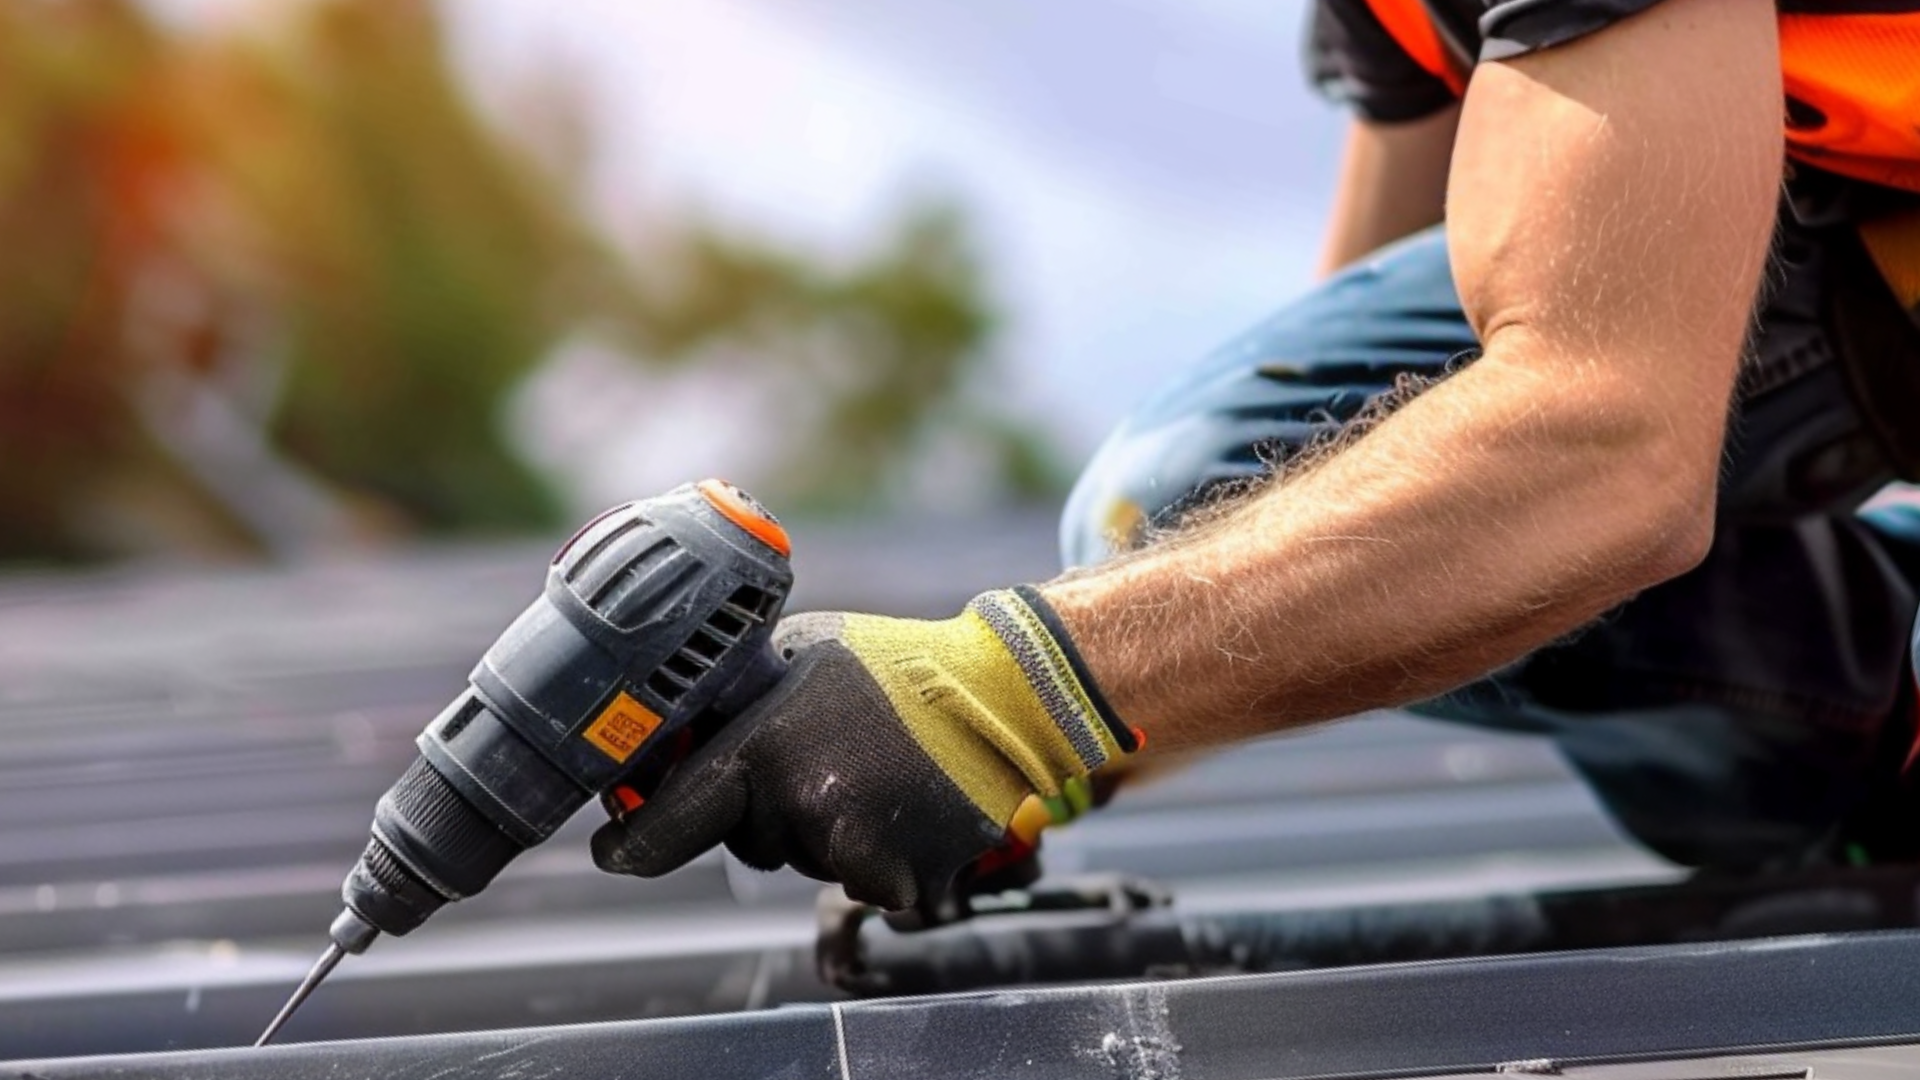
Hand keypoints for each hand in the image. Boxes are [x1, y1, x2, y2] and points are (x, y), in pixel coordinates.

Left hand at [590, 587, 1137, 910]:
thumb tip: (678, 736)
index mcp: (763, 748)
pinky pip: (863, 886)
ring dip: (827, 833)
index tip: (613, 850)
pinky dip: (879, 860)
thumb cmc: (894, 667)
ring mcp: (853, 847)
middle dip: (771, 813)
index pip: (670, 822)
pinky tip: (904, 808)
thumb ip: (739, 702)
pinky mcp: (902, 879)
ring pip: (807, 862)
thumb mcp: (798, 656)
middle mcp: (801, 804)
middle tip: (822, 762)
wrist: (999, 696)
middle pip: (751, 843)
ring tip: (874, 773)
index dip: (633, 842)